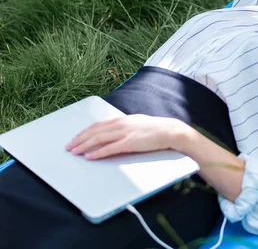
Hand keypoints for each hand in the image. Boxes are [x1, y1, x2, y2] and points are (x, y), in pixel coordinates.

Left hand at [65, 114, 190, 159]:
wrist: (170, 131)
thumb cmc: (156, 129)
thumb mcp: (137, 124)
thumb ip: (125, 127)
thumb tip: (114, 133)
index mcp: (122, 119)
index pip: (98, 125)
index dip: (84, 132)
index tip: (75, 138)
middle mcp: (121, 124)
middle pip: (94, 131)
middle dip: (79, 139)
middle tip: (68, 146)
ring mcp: (125, 133)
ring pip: (98, 138)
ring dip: (84, 145)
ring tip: (74, 152)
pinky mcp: (130, 143)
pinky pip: (109, 148)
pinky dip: (97, 152)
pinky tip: (89, 157)